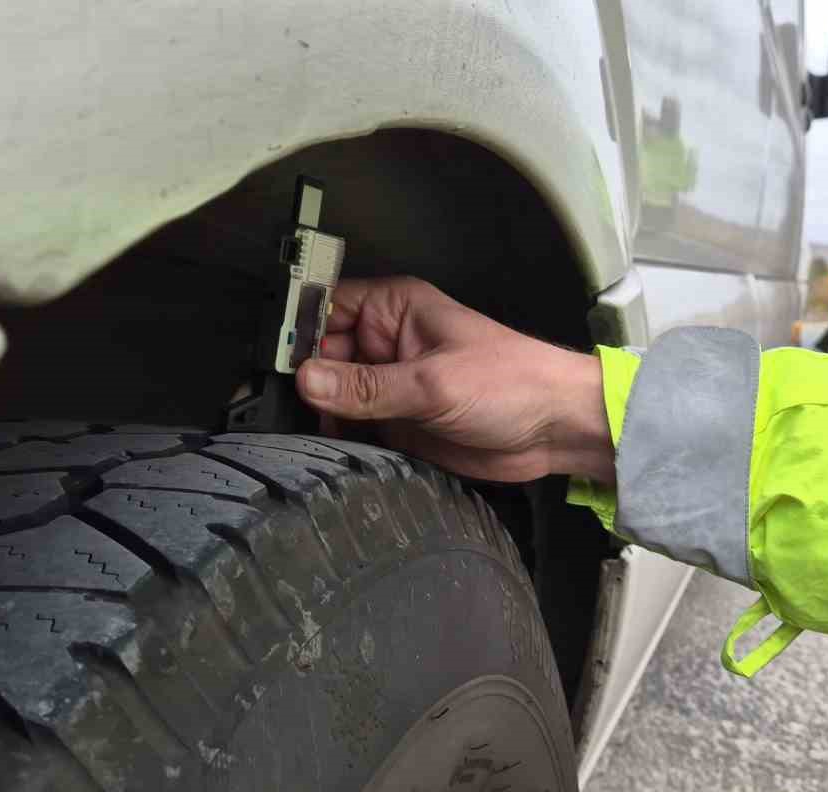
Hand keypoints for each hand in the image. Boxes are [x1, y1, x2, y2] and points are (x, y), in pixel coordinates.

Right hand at [295, 276, 613, 483]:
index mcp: (395, 309)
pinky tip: (327, 449)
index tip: (272, 359)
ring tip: (301, 431)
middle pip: (320, 355)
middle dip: (301, 379)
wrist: (554, 429)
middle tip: (277, 405)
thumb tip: (309, 379)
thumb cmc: (514, 382)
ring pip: (333, 395)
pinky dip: (339, 439)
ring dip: (318, 412)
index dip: (296, 329)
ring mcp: (390, 385)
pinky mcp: (397, 423)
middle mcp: (387, 343)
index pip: (325, 306)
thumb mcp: (434, 382)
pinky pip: (353, 428)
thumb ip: (368, 386)